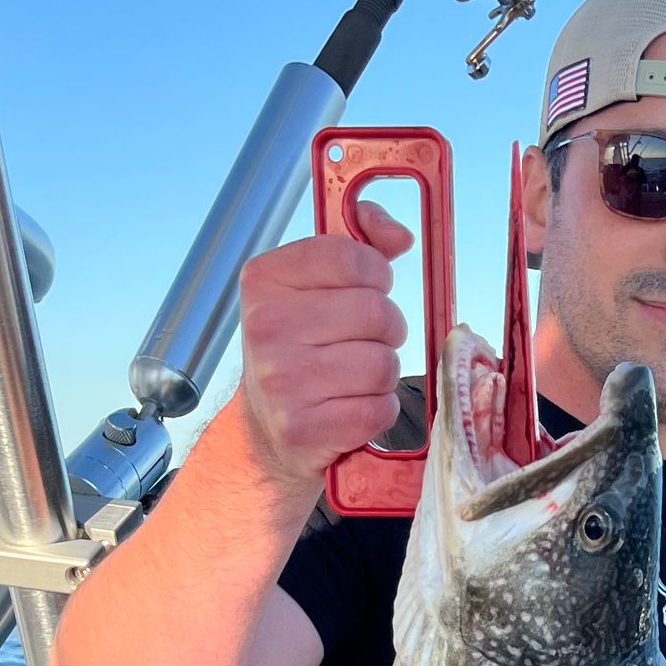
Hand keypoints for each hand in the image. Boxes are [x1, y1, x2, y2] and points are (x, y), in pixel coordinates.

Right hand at [237, 203, 412, 489]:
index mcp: (265, 280)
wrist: (267, 429)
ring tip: (357, 376)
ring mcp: (281, 381)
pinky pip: (378, 410)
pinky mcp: (303, 429)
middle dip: (387, 329)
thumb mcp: (316, 285)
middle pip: (377, 313)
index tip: (368, 290)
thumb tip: (400, 235)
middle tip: (366, 341)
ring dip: (384, 373)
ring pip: (382, 364)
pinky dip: (380, 410)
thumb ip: (360, 245)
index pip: (352, 259)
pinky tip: (354, 406)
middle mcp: (266, 327)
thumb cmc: (302, 347)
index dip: (377, 276)